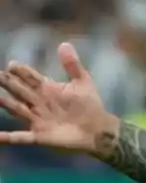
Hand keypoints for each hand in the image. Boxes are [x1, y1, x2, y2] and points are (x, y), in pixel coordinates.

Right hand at [0, 43, 116, 154]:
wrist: (99, 131)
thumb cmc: (90, 106)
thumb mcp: (83, 83)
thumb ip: (73, 65)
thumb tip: (65, 44)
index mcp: (46, 89)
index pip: (29, 77)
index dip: (21, 71)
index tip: (12, 65)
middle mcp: (37, 102)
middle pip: (18, 90)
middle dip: (6, 82)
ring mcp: (37, 119)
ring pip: (16, 108)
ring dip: (4, 103)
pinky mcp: (40, 135)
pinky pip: (20, 137)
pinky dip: (7, 138)